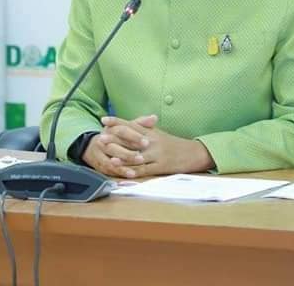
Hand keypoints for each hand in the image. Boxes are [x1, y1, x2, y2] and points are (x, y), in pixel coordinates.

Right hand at [80, 115, 154, 178]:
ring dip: (125, 164)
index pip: (121, 131)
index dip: (134, 136)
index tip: (147, 141)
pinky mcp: (101, 165)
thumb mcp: (127, 127)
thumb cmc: (117, 136)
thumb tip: (154, 118)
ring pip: (112, 160)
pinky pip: (111, 170)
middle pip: (115, 147)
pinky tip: (132, 174)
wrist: (95, 147)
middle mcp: (103, 141)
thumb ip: (141, 123)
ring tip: (137, 167)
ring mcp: (100, 154)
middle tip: (142, 157)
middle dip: (129, 153)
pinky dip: (121, 172)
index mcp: (110, 129)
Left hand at [95, 115, 214, 178]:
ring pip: (136, 155)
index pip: (131, 124)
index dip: (117, 121)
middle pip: (131, 138)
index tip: (104, 120)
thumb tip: (130, 123)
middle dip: (115, 138)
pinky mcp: (160, 166)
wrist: (193, 153)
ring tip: (109, 156)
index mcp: (151, 132)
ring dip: (122, 156)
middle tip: (101, 137)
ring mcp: (156, 154)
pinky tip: (125, 172)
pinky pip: (145, 169)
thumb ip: (145, 129)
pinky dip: (134, 171)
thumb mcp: (159, 134)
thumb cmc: (174, 144)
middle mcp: (152, 141)